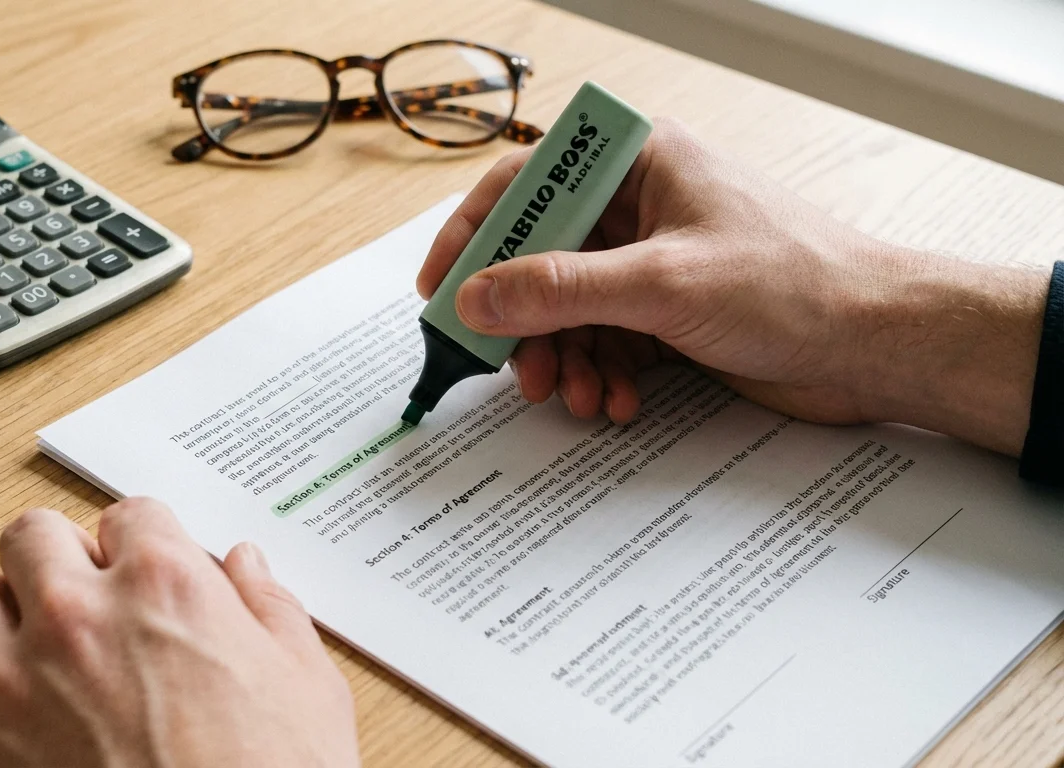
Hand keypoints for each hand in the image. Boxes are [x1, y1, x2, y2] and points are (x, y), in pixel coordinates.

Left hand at [0, 501, 358, 767]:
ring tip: (16, 642)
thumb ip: (272, 611)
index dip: (140, 542)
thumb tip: (247, 568)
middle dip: (55, 559)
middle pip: (30, 536)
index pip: (130, 515)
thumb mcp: (307, 687)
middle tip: (79, 597)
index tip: (142, 567)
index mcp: (164, 589)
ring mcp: (10, 687)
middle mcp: (76, 620)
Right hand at [418, 118, 1047, 455]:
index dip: (474, 235)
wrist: (878, 345)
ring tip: (577, 398)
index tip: (442, 290)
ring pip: (570, 309)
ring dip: (565, 359)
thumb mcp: (662, 285)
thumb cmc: (796, 284)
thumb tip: (475, 298)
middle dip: (525, 322)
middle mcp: (639, 206)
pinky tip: (618, 403)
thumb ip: (559, 290)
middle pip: (540, 258)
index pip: (526, 183)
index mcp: (638, 162)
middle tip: (512, 369)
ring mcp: (654, 262)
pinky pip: (606, 342)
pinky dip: (603, 375)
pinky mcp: (670, 313)